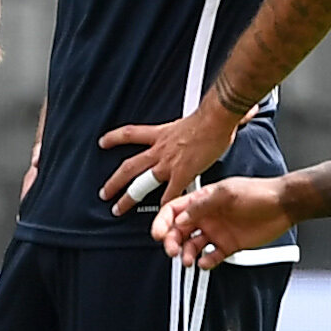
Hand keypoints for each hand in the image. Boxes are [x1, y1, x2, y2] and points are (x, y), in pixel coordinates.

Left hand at [98, 102, 245, 213]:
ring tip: (117, 208)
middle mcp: (160, 150)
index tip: (104, 142)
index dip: (114, 138)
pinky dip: (165, 207)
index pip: (130, 134)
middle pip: (129, 167)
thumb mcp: (194, 115)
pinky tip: (161, 218)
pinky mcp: (181, 174)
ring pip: (140, 183)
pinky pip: (169, 195)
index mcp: (160, 134)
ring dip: (127, 197)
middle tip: (105, 193)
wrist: (215, 120)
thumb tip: (226, 112)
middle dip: (114, 181)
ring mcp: (168, 164)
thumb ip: (202, 116)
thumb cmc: (209, 116)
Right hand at [154, 172, 293, 266]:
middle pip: (178, 230)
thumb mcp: (227, 193)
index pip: (173, 211)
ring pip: (192, 245)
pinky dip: (206, 261)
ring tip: (189, 260)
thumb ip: (202, 205)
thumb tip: (181, 218)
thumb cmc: (259, 192)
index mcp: (202, 201)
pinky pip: (211, 256)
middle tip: (172, 250)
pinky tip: (205, 262)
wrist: (283, 205)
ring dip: (187, 253)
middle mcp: (206, 217)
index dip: (163, 222)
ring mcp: (216, 231)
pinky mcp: (228, 245)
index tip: (158, 234)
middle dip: (171, 241)